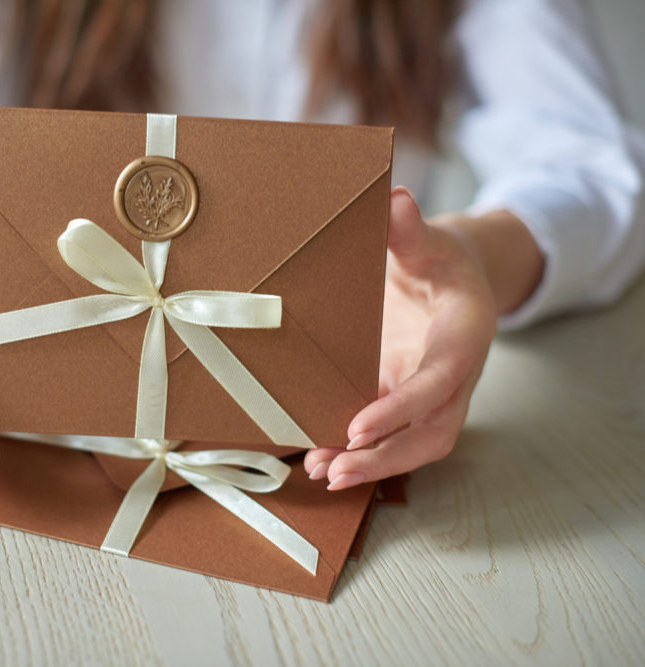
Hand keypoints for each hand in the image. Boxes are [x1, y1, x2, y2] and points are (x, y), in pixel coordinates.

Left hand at [304, 187, 499, 489]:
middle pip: (433, 433)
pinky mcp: (406, 399)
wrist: (454, 278)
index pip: (439, 381)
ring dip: (370, 464)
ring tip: (321, 472)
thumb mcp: (430, 240)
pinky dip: (358, 452)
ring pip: (412, 445)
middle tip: (337, 471)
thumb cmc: (441, 259)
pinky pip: (390, 437)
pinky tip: (319, 460)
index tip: (358, 428)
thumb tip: (394, 199)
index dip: (403, 408)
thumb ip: (410, 229)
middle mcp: (453, 375)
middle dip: (387, 458)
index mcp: (464, 335)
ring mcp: (430, 394)